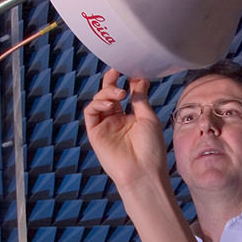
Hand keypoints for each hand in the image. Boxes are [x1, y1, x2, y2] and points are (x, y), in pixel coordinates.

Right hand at [84, 68, 167, 189]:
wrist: (143, 172)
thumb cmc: (151, 148)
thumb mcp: (148, 118)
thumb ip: (140, 98)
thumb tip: (139, 78)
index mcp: (131, 117)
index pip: (125, 94)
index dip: (125, 80)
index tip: (130, 69)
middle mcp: (117, 120)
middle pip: (109, 94)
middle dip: (111, 81)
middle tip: (116, 71)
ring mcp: (105, 126)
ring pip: (98, 101)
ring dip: (106, 92)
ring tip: (119, 93)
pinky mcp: (95, 134)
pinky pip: (90, 113)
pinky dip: (97, 104)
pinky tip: (109, 104)